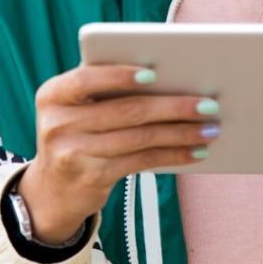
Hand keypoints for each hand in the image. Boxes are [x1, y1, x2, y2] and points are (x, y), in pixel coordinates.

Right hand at [17, 64, 219, 244]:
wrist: (52, 190)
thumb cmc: (76, 134)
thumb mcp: (76, 108)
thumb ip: (104, 89)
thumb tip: (169, 78)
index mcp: (53, 94)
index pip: (87, 79)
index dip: (120, 75)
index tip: (154, 73)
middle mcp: (58, 124)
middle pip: (126, 110)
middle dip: (173, 106)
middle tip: (208, 104)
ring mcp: (73, 153)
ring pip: (140, 137)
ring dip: (180, 133)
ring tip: (210, 129)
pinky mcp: (92, 178)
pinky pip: (141, 161)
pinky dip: (172, 155)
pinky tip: (194, 152)